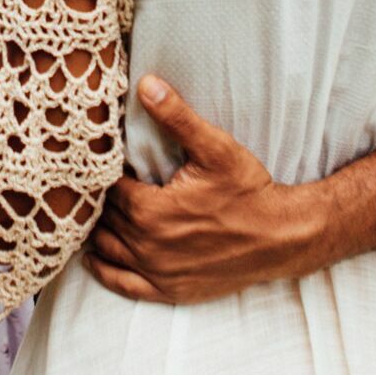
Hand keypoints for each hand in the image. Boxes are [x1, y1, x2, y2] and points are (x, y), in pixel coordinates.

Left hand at [84, 76, 313, 304]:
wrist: (281, 238)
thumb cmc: (248, 191)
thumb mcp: (215, 148)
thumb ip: (177, 117)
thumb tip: (146, 83)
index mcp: (150, 210)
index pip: (108, 188)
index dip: (104, 173)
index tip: (104, 161)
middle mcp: (147, 246)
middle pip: (105, 218)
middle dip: (101, 199)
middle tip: (99, 183)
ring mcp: (157, 273)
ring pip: (107, 250)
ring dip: (99, 231)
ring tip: (96, 212)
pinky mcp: (169, 291)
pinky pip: (123, 285)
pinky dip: (105, 271)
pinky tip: (94, 258)